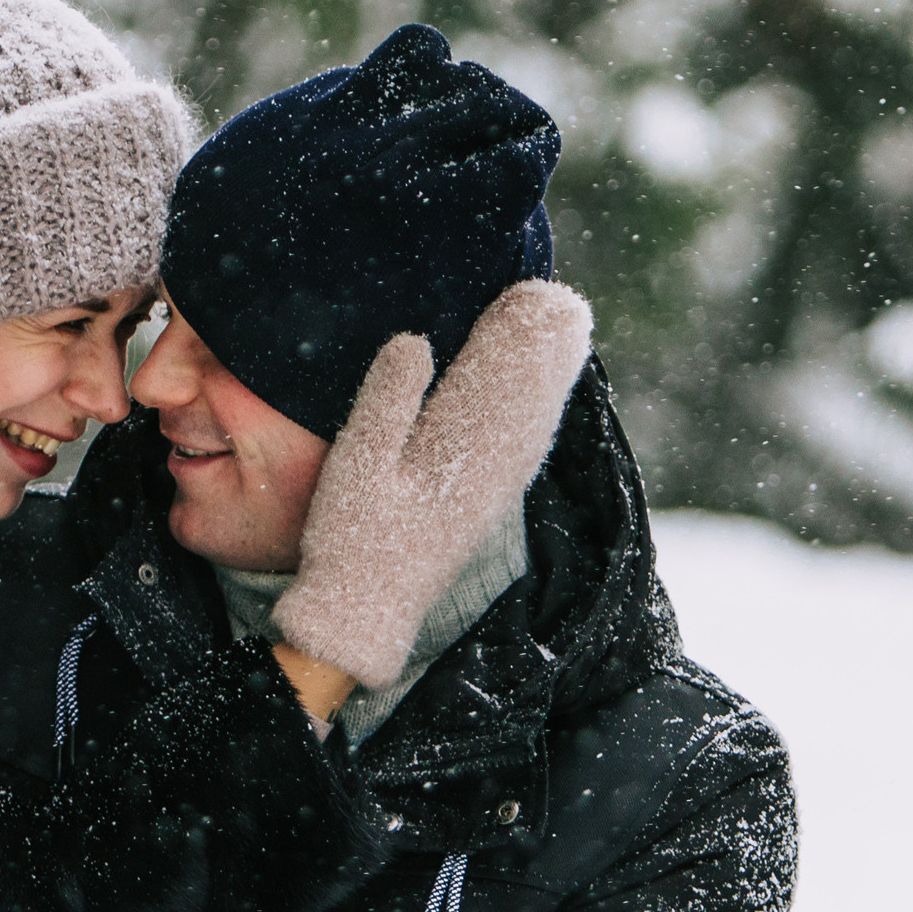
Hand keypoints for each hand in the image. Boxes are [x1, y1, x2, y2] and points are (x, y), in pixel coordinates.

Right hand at [274, 279, 594, 690]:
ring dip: (545, 383)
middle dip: (542, 352)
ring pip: (530, 427)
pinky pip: (521, 454)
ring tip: (560, 339)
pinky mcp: (481, 514)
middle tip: (559, 302)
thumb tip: (417, 340)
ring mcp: (490, 497)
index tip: (531, 293)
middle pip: (527, 399)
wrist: (365, 618)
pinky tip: (538, 408)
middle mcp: (490, 474)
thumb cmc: (352, 543)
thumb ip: (388, 400)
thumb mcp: (357, 464)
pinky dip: (536, 420)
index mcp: (462, 455)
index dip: (516, 334)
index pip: (502, 379)